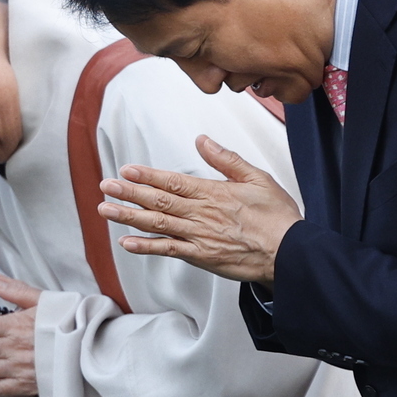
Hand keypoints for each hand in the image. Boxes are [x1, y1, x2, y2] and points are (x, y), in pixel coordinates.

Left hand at [96, 135, 301, 284]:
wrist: (289, 253)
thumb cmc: (277, 217)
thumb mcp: (257, 178)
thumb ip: (226, 159)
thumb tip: (202, 140)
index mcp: (214, 192)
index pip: (174, 181)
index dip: (148, 175)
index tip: (127, 170)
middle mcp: (202, 214)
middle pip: (159, 201)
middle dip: (130, 192)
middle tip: (106, 186)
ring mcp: (199, 236)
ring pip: (157, 224)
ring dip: (129, 216)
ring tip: (106, 210)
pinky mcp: (202, 256)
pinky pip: (168, 250)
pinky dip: (146, 247)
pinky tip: (127, 242)